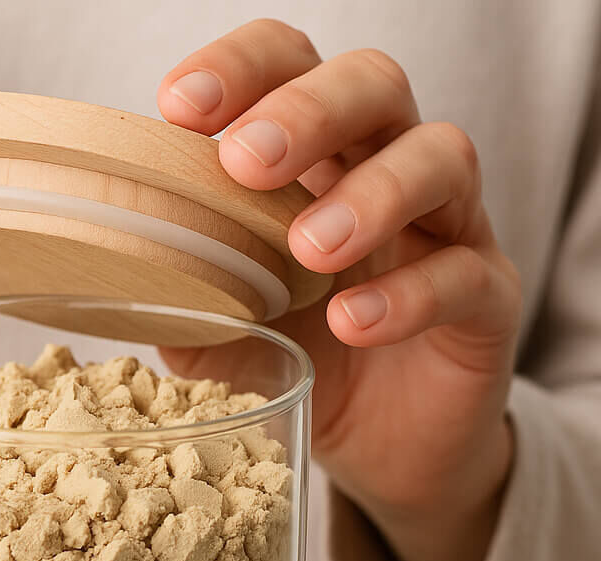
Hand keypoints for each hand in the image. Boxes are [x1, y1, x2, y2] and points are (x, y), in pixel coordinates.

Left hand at [158, 20, 521, 560]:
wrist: (387, 451)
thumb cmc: (309, 367)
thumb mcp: (234, 337)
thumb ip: (188, 307)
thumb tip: (112, 287)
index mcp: (316, 164)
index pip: (289, 70)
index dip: (242, 69)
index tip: (178, 105)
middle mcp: (385, 174)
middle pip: (372, 86)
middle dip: (307, 110)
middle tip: (247, 161)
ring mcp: (446, 230)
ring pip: (439, 159)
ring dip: (370, 194)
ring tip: (310, 251)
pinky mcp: (487, 298)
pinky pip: (464, 275)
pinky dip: (408, 294)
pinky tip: (353, 324)